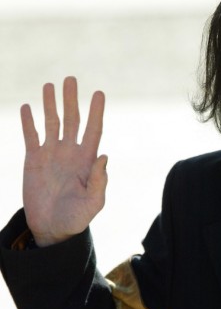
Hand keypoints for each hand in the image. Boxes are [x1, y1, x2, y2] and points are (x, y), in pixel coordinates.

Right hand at [21, 76, 106, 246]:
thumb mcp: (93, 203)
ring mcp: (51, 155)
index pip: (93, 130)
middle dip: (72, 100)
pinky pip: (31, 136)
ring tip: (49, 85)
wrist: (51, 229)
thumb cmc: (76, 219)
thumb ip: (99, 181)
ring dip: (50, 104)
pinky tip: (28, 107)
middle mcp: (70, 153)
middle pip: (73, 120)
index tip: (99, 93)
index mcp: (87, 161)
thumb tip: (103, 156)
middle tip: (70, 79)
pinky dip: (29, 122)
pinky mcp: (33, 160)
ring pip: (51, 123)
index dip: (96, 112)